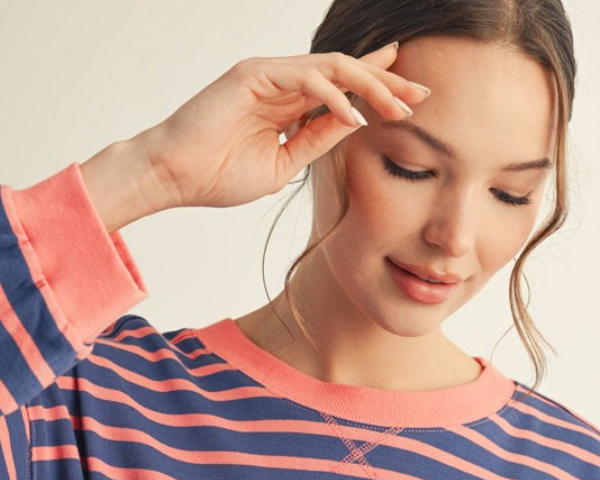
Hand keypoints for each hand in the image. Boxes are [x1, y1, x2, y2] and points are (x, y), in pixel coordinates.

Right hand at [137, 43, 429, 208]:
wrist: (176, 177)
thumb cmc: (219, 175)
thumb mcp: (285, 164)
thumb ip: (317, 140)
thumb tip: (354, 123)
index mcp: (288, 104)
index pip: (341, 90)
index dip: (377, 91)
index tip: (411, 100)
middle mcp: (282, 83)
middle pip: (345, 72)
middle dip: (386, 83)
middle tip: (421, 93)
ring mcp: (269, 75)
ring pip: (331, 68)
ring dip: (369, 84)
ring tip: (398, 105)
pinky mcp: (254, 74)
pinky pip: (305, 78)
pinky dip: (333, 95)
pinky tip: (354, 115)